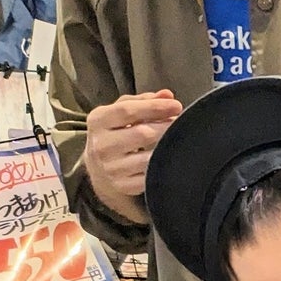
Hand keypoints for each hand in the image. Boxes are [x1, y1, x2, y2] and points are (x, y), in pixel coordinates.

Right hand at [83, 91, 181, 223]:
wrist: (99, 171)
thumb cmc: (114, 134)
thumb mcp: (119, 114)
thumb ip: (142, 101)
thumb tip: (167, 95)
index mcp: (98, 120)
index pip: (128, 111)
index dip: (154, 107)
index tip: (176, 106)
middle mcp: (102, 145)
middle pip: (142, 134)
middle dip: (166, 127)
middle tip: (182, 123)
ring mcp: (112, 168)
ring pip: (149, 158)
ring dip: (168, 148)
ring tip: (178, 140)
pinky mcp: (124, 186)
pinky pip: (151, 176)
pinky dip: (164, 167)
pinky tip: (171, 159)